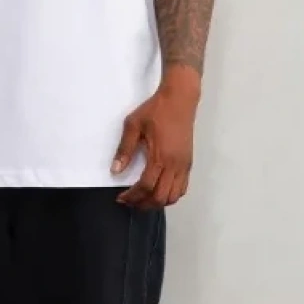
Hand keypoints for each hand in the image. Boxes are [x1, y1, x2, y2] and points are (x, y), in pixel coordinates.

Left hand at [113, 82, 198, 209]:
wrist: (179, 99)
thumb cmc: (155, 110)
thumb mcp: (133, 125)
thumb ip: (124, 149)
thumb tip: (115, 170)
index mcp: (160, 156)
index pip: (145, 186)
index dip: (132, 196)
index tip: (121, 198)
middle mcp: (174, 165)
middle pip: (160, 197)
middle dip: (143, 204)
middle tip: (129, 202)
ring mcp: (183, 165)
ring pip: (173, 196)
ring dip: (157, 202)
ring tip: (143, 199)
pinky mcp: (188, 163)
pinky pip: (182, 188)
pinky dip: (170, 195)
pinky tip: (158, 191)